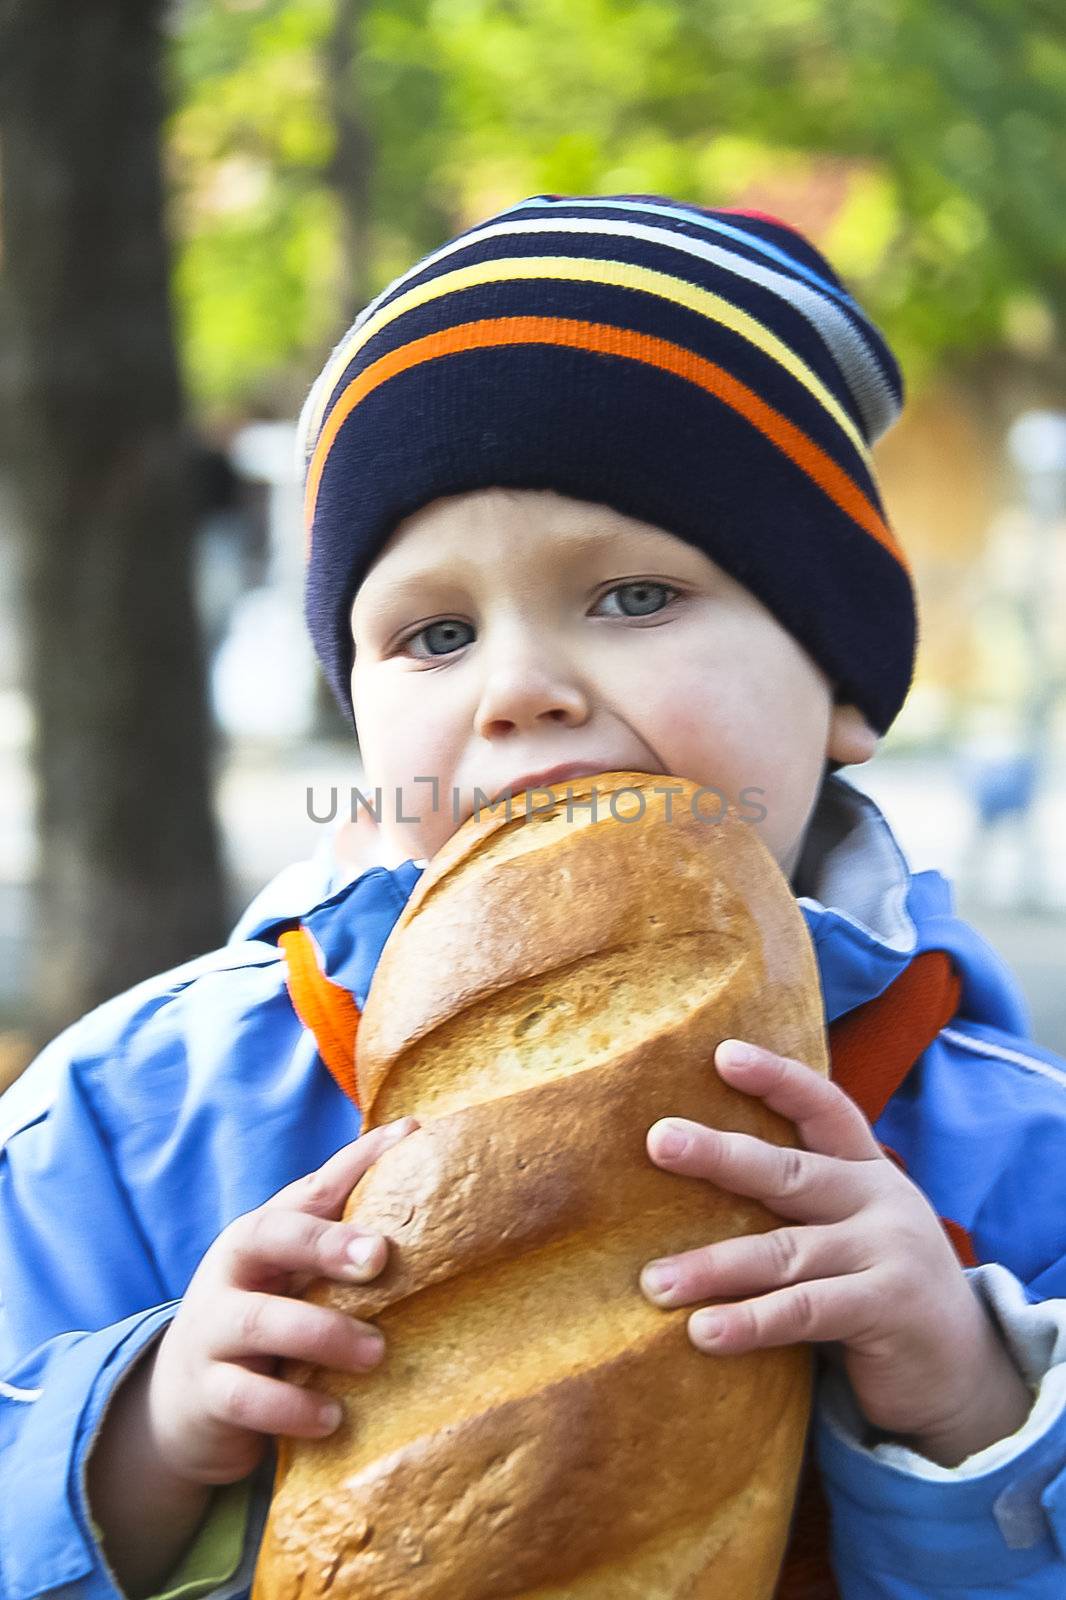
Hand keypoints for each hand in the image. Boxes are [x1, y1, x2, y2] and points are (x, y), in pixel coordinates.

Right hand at [146, 1117, 419, 1484]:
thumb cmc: (265, 1321)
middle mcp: (232, 1270)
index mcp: (263, 1233)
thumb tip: (433, 1202)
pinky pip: (246, 1398)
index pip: (312, 1187)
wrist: (183, 1404)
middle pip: (269, 1236)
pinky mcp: (208, 1394)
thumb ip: (342, 1244)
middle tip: (380, 1256)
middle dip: (325, 1241)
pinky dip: (292, 1406)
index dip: (359, 1160)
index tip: (411, 1135)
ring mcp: (212, 1330)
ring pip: (260, 1320)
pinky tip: (333, 1416)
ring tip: (376, 1354)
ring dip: (322, 1335)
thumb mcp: (293, 1279)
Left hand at [640, 1041, 1031, 1465]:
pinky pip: (805, 1310)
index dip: (778, 1079)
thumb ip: (797, 1208)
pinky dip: (750, 1321)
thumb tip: (688, 1188)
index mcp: (868, 1173)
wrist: (969, 1373)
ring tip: (655, 1282)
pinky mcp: (888, 1308)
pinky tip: (702, 1331)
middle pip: (789, 1171)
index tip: (723, 1054)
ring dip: (713, 1266)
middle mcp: (880, 1201)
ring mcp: (889, 1252)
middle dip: (720, 1153)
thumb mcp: (850, 1235)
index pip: (825, 1108)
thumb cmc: (881, 1296)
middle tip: (659, 1140)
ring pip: (784, 1250)